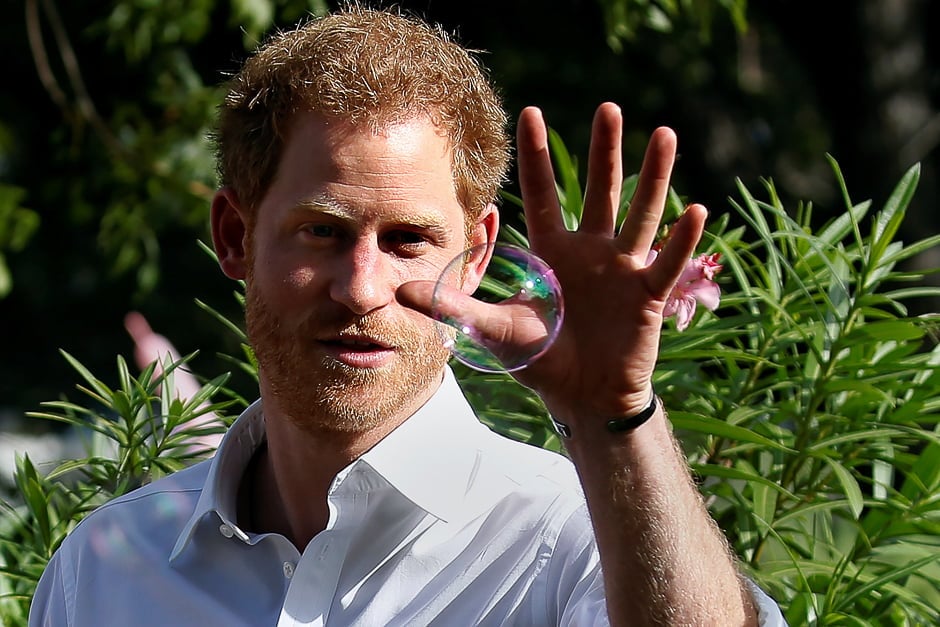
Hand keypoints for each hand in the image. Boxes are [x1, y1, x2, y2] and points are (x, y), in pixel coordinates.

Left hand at [400, 103, 706, 431]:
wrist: (582, 397)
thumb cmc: (540, 360)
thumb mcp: (493, 329)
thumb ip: (453, 307)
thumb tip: (399, 292)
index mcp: (553, 252)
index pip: (543, 194)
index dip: (536, 156)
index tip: (530, 111)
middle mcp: (590, 251)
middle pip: (599, 192)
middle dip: (604, 151)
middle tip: (608, 107)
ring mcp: (622, 269)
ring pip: (641, 215)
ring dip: (654, 178)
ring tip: (665, 134)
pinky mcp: (648, 295)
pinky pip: (667, 263)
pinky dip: (681, 240)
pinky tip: (694, 211)